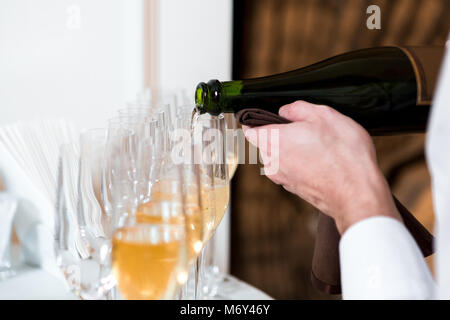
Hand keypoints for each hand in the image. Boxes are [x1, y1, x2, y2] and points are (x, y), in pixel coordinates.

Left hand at [243, 101, 400, 233]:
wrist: (357, 194)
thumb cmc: (343, 155)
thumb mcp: (324, 115)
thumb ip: (298, 109)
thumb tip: (285, 111)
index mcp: (273, 141)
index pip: (249, 129)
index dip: (255, 121)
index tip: (266, 116)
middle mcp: (272, 162)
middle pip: (267, 142)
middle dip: (283, 133)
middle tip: (308, 128)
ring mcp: (283, 178)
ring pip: (281, 156)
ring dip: (295, 149)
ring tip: (321, 146)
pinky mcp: (295, 189)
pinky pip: (293, 169)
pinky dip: (303, 164)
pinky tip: (324, 161)